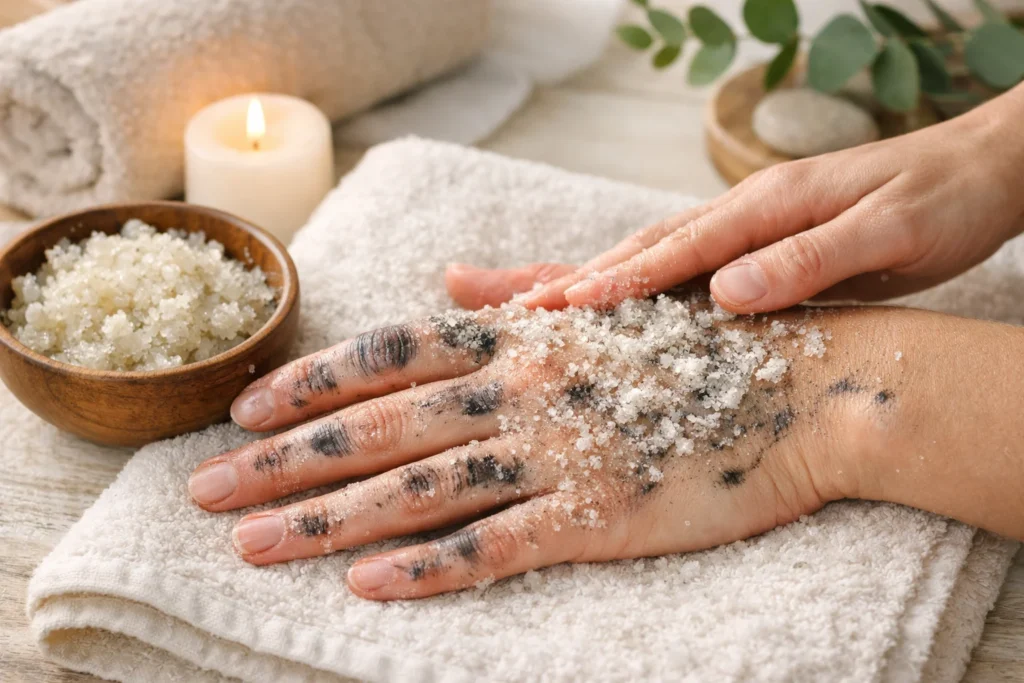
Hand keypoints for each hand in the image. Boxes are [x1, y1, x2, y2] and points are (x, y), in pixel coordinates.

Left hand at [188, 296, 859, 599]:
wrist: (808, 389)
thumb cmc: (707, 341)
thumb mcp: (611, 302)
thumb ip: (525, 293)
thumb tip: (458, 284)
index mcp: (523, 338)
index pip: (389, 356)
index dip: (311, 384)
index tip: (245, 410)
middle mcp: (522, 390)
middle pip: (378, 428)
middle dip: (284, 462)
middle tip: (206, 492)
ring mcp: (557, 455)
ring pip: (417, 491)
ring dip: (328, 522)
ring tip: (252, 547)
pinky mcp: (598, 519)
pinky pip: (496, 546)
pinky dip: (428, 567)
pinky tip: (366, 587)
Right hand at [446, 86, 1023, 313]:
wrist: (982, 172)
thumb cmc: (941, 202)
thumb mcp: (890, 233)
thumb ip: (809, 262)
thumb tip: (726, 291)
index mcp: (763, 210)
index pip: (668, 254)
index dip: (605, 285)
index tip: (545, 314)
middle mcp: (739, 215)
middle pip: (632, 247)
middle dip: (560, 278)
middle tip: (483, 296)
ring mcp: (742, 229)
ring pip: (645, 256)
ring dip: (581, 280)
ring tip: (512, 302)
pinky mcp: (754, 248)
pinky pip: (675, 270)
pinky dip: (627, 287)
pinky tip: (599, 307)